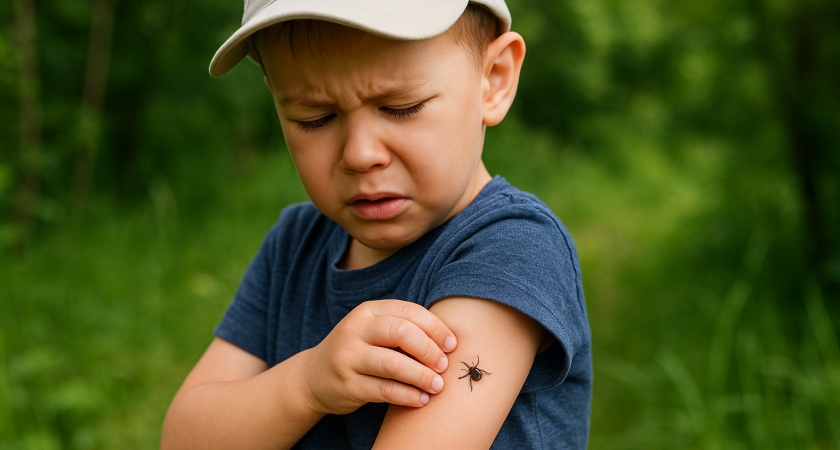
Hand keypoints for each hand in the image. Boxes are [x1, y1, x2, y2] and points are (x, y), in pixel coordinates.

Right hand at [301, 300, 456, 414]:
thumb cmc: (357, 350)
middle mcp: (355, 330)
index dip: (435, 327)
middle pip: (400, 332)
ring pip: (392, 364)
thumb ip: (402, 328)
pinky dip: (407, 396)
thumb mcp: (373, 330)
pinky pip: (384, 390)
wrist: (313, 377)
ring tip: (438, 385)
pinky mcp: (347, 385)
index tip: (451, 344)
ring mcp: (348, 357)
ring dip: (421, 376)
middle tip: (444, 365)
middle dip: (429, 350)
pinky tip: (421, 399)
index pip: (408, 312)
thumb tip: (448, 339)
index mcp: (367, 311)